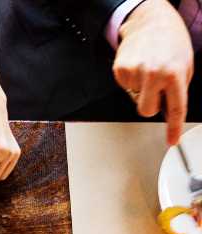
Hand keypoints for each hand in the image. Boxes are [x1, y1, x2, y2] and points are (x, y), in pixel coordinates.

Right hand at [114, 0, 193, 145]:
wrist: (149, 20)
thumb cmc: (169, 41)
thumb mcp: (184, 64)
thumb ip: (177, 88)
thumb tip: (168, 108)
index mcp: (174, 74)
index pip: (175, 108)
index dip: (173, 127)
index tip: (171, 140)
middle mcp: (154, 74)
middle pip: (146, 111)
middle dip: (150, 104)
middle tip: (155, 89)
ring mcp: (135, 73)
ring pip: (135, 98)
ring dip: (141, 88)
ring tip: (147, 69)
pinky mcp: (119, 71)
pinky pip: (125, 87)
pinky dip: (130, 80)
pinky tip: (137, 65)